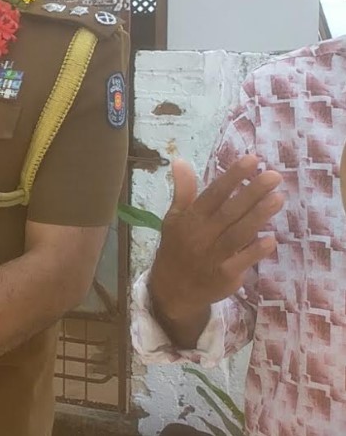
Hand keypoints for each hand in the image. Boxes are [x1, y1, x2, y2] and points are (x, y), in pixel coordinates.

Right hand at [148, 156, 282, 333]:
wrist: (172, 290)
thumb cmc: (177, 248)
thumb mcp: (174, 219)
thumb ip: (183, 191)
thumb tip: (180, 161)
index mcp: (190, 219)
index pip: (213, 194)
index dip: (232, 177)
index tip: (252, 160)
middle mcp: (202, 235)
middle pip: (229, 212)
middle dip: (251, 193)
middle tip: (273, 176)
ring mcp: (213, 256)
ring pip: (238, 234)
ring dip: (258, 217)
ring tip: (278, 198)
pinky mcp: (225, 275)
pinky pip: (242, 261)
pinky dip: (255, 251)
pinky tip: (271, 239)